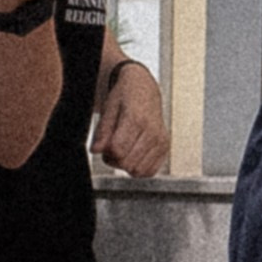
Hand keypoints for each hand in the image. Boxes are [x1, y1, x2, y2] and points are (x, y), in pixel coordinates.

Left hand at [92, 54, 170, 178]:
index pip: (118, 150)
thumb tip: (96, 150)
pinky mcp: (165, 147)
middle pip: (127, 163)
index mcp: (137, 119)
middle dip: (115, 159)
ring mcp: (161, 140)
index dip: (107, 152)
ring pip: (138, 171)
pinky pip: (149, 171)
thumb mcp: (109, 108)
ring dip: (127, 165)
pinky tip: (134, 154)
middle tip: (113, 146)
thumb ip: (102, 131)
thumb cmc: (126, 96)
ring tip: (124, 149)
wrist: (144, 90)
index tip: (106, 144)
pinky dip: (139, 167)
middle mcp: (152, 131)